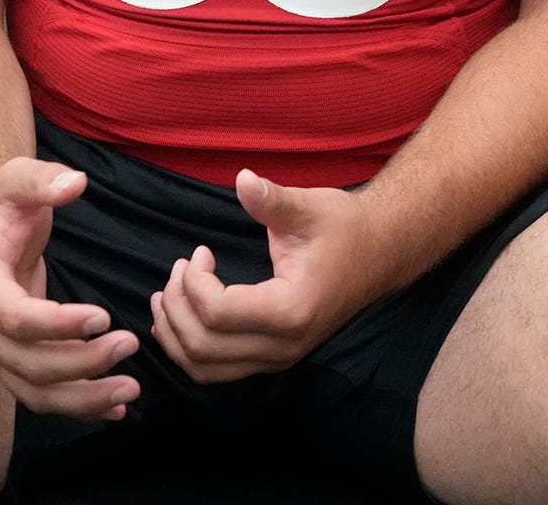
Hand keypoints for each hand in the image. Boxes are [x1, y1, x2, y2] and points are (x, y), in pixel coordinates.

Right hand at [0, 158, 139, 418]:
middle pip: (29, 364)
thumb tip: (75, 183)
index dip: (59, 325)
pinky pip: (40, 395)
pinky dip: (77, 406)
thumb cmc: (0, 204)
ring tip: (131, 389)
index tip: (104, 316)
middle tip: (130, 343)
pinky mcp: (9, 362)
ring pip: (34, 392)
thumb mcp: (16, 177)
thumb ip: (43, 179)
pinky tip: (115, 409)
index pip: (16, 319)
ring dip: (83, 398)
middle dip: (83, 363)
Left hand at [150, 169, 374, 382]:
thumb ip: (272, 199)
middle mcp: (283, 345)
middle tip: (179, 269)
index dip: (194, 283)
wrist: (379, 252)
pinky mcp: (273, 357)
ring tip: (167, 293)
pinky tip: (181, 315)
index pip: (218, 313)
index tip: (201, 251)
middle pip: (203, 346)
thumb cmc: (344, 227)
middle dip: (176, 306)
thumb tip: (242, 178)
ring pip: (204, 368)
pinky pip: (217, 369)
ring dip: (175, 334)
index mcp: (291, 310)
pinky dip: (189, 348)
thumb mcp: (309, 207)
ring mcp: (278, 358)